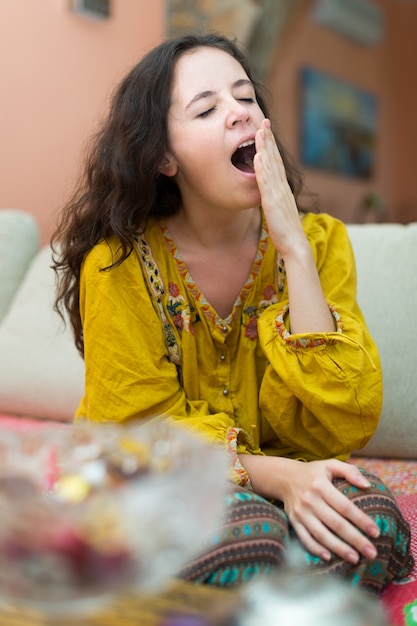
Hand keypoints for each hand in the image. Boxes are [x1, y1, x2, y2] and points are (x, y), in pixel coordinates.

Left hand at [253, 118, 305, 256]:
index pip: (276, 163)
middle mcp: (282, 188)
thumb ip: (274, 201)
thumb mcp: (278, 212)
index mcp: (282, 190)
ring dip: (265, 148)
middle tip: (264, 120)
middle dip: (269, 139)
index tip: (266, 131)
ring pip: (270, 166)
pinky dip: (262, 168)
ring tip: (260, 131)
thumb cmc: (286, 233)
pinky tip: (258, 156)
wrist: (295, 246)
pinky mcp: (272, 202)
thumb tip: (269, 197)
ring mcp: (278, 194)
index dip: (271, 147)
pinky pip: (266, 182)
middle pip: (275, 159)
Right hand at [280, 458, 379, 563]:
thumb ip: (349, 471)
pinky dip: (315, 549)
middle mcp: (310, 500)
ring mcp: (301, 512)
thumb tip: (367, 485)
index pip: (345, 506)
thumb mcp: (330, 465)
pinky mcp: (294, 521)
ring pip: (321, 534)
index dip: (361, 520)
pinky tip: (328, 557)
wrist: (284, 477)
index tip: (376, 532)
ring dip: (339, 548)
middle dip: (355, 539)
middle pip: (336, 524)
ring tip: (355, 558)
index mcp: (321, 485)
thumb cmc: (313, 472)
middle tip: (372, 552)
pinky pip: (305, 538)